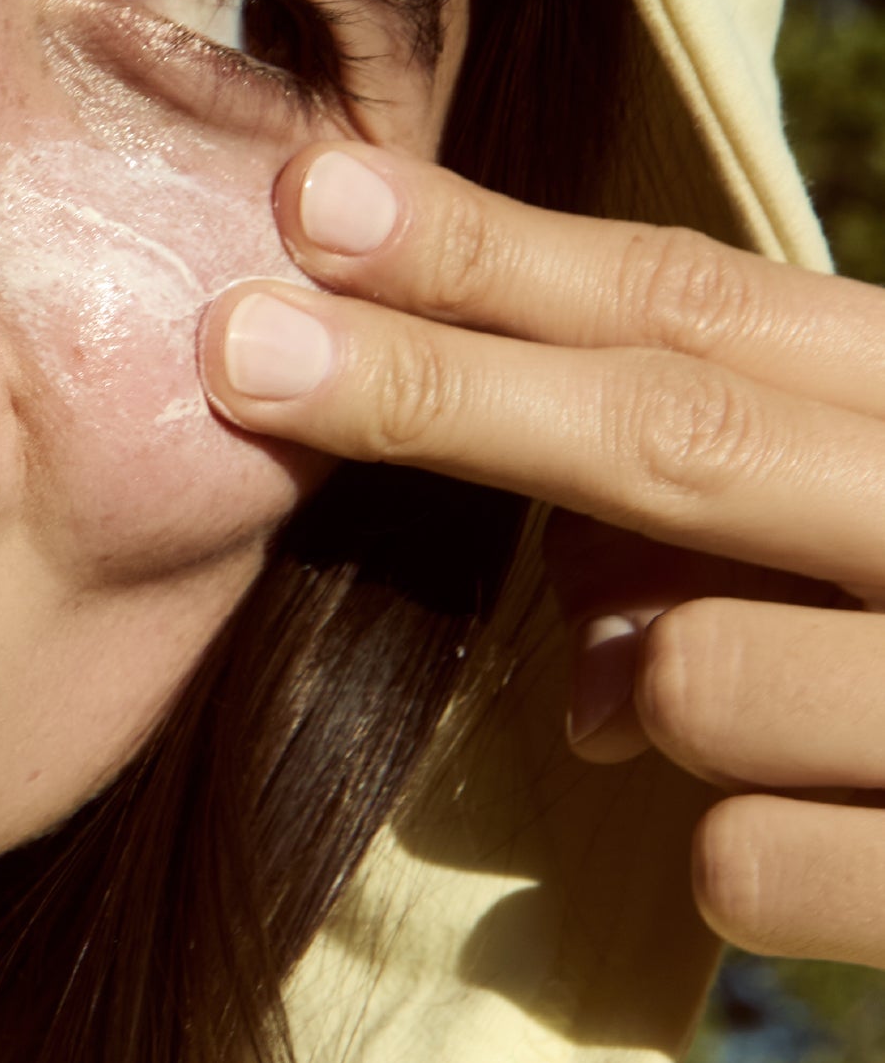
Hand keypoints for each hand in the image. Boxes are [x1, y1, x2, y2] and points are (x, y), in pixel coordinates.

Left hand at [201, 144, 884, 967]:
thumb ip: (736, 493)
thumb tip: (560, 594)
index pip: (693, 300)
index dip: (490, 249)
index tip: (315, 201)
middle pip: (665, 432)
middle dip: (432, 386)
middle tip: (237, 343)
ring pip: (689, 676)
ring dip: (649, 690)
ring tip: (767, 705)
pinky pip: (749, 862)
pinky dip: (743, 852)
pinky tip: (839, 832)